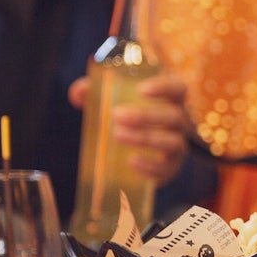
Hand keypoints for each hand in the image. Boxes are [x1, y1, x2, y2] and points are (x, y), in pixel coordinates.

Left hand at [68, 74, 190, 186]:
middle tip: (117, 115)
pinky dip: (150, 166)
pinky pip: (166, 169)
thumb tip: (77, 94)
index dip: (164, 87)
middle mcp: (180, 123)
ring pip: (172, 142)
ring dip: (146, 138)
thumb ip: (94, 92)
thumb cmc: (126, 117)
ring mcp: (177, 147)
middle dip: (146, 116)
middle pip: (174, 117)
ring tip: (118, 135)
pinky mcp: (170, 168)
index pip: (178, 89)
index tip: (141, 90)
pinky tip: (131, 161)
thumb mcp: (112, 101)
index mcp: (170, 101)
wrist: (136, 152)